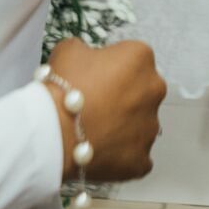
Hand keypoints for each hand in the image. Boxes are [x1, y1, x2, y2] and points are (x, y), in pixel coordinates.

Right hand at [47, 38, 166, 184]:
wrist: (54, 131)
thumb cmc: (63, 87)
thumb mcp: (69, 50)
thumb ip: (87, 50)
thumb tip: (88, 59)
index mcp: (140, 57)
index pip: (132, 58)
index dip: (111, 68)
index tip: (95, 78)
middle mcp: (154, 90)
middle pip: (141, 90)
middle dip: (123, 96)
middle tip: (95, 104)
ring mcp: (150, 127)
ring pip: (140, 124)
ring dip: (122, 126)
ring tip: (93, 130)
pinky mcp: (142, 159)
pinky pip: (136, 156)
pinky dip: (121, 155)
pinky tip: (99, 151)